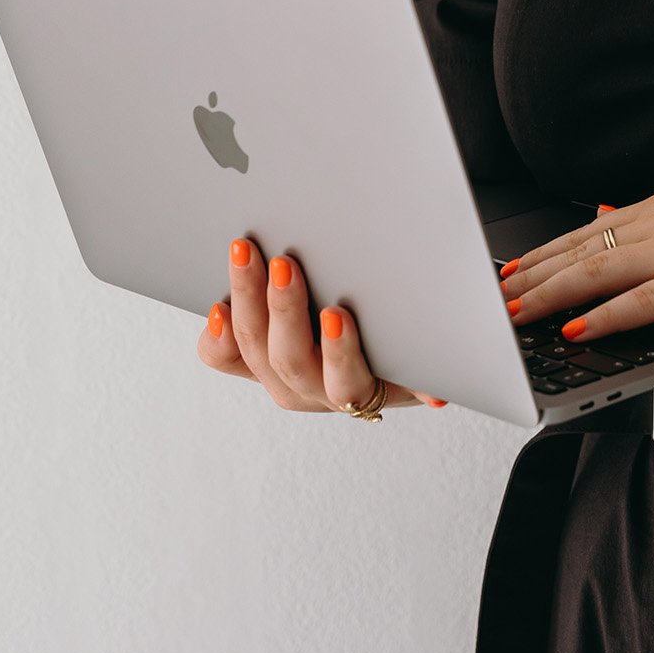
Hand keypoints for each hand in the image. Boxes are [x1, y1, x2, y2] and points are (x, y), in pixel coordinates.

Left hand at [198, 237, 447, 411]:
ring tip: (247, 256)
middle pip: (291, 358)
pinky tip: (217, 304)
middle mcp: (313, 391)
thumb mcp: (417, 358)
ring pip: (253, 350)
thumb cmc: (394, 344)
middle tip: (284, 264)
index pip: (348, 381)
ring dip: (248, 300)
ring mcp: (277, 377)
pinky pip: (222, 358)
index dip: (338, 352)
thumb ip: (430, 372)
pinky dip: (216, 334)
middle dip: (285, 309)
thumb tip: (438, 395)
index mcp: (358, 391)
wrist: (365, 353)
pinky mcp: (248, 363)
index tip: (336, 315)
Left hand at [498, 182, 653, 342]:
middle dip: (533, 276)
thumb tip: (611, 214)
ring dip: (552, 295)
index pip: (588, 231)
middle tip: (495, 296)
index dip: (544, 253)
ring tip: (517, 315)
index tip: (511, 270)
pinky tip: (579, 327)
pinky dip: (606, 316)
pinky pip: (644, 301)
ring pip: (600, 273)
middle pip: (581, 250)